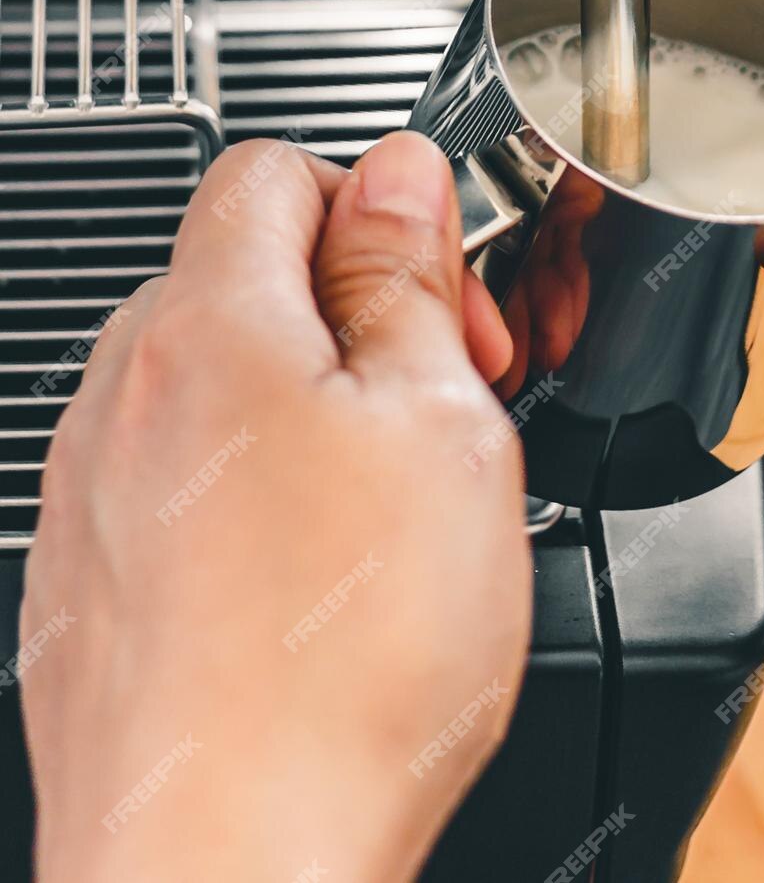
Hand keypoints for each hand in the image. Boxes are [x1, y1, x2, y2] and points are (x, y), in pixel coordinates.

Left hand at [21, 133, 530, 880]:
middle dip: (357, 314)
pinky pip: (182, 486)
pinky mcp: (91, 587)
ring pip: (218, 387)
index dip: (383, 206)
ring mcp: (92, 498)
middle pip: (244, 277)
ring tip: (397, 505)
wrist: (231, 863)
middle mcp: (123, 401)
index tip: (449, 289)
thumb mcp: (444, 431)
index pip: (276, 171)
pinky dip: (259, 496)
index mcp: (212, 332)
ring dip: (313, 407)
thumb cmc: (344, 670)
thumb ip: (411, 283)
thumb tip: (399, 179)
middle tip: (450, 403)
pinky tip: (329, 581)